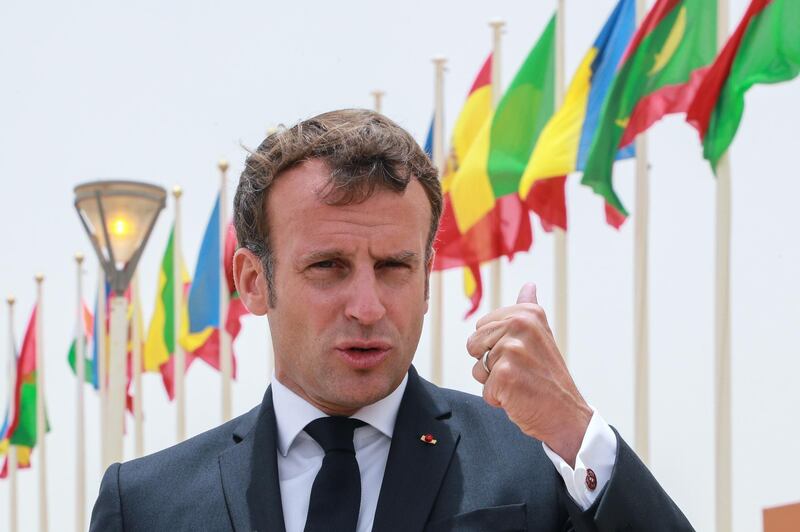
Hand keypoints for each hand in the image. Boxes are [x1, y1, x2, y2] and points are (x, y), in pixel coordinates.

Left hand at [467, 283, 591, 467]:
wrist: (566, 413)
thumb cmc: (548, 375)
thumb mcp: (541, 335)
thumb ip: (529, 308)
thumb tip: (529, 285)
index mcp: (527, 312)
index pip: (481, 325)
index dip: (496, 345)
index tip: (523, 354)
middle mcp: (520, 325)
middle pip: (473, 343)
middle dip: (490, 362)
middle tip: (520, 370)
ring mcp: (512, 349)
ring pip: (477, 365)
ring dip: (493, 381)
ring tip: (519, 382)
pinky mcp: (504, 374)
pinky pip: (483, 387)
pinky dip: (497, 398)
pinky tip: (519, 396)